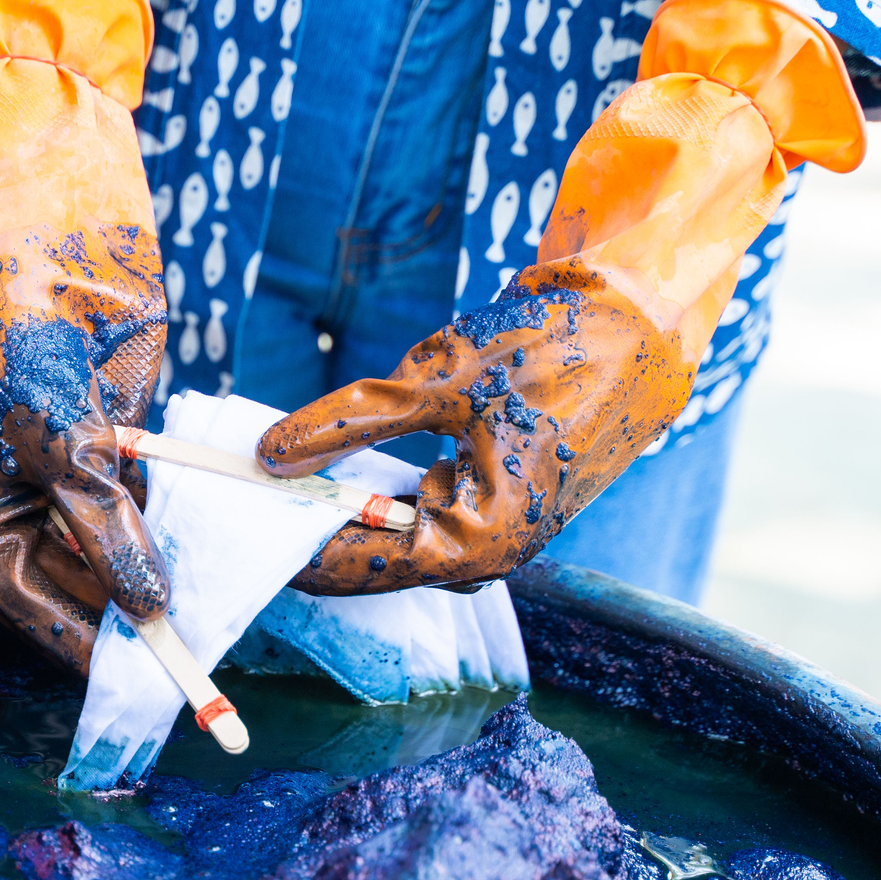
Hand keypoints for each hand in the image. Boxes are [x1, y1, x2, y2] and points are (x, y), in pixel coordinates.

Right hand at [0, 0, 170, 673]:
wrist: (52, 246)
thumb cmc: (22, 342)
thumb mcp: (62, 445)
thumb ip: (106, 528)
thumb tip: (148, 608)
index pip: (35, 612)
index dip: (91, 652)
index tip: (149, 686)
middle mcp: (22, 516)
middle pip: (84, 595)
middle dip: (139, 622)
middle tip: (202, 664)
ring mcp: (72, 488)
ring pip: (125, 557)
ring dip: (169, 580)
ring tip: (225, 621)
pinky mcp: (117, 455)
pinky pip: (156, 509)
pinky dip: (186, 529)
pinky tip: (228, 559)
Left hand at [257, 0, 866, 593]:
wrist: (642, 317)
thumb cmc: (555, 346)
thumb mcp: (437, 377)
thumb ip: (349, 421)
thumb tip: (269, 455)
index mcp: (483, 539)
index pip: (366, 562)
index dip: (298, 548)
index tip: (238, 527)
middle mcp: (493, 551)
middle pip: (379, 554)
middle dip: (314, 526)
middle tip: (241, 502)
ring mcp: (500, 529)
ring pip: (401, 532)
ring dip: (344, 506)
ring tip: (277, 481)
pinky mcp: (502, 500)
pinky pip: (427, 507)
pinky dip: (381, 490)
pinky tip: (335, 466)